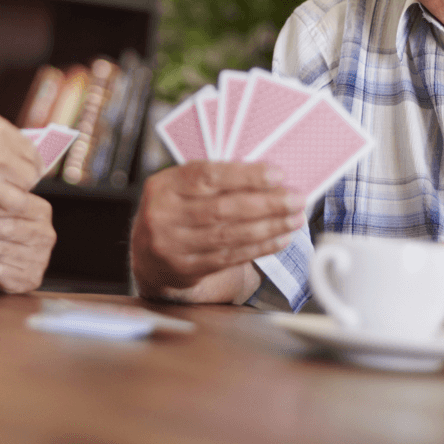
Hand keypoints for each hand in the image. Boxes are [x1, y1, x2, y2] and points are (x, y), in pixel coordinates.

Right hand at [130, 161, 305, 301]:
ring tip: (294, 218)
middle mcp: (164, 215)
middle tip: (296, 198)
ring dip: (269, 226)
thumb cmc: (175, 211)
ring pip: (230, 235)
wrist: (147, 256)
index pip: (207, 176)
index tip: (277, 174)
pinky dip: (260, 247)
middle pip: (223, 208)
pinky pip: (231, 257)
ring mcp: (174, 245)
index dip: (245, 175)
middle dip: (267, 203)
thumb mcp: (181, 187)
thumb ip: (214, 180)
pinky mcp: (188, 268)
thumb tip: (267, 177)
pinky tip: (280, 238)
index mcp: (164, 186)